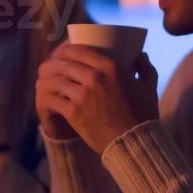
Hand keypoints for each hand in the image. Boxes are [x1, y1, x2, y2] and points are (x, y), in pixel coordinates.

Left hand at [36, 44, 158, 152]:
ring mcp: (83, 95)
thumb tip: (141, 55)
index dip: (65, 49)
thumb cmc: (143, 115)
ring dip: (47, 79)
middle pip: (65, 63)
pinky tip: (45, 97)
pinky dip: (47, 97)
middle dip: (53, 63)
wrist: (133, 143)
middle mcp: (95, 77)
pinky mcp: (74, 112)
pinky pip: (53, 99)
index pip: (80, 50)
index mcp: (112, 67)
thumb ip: (145, 68)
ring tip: (43, 80)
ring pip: (56, 80)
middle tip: (49, 66)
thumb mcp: (149, 88)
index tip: (60, 53)